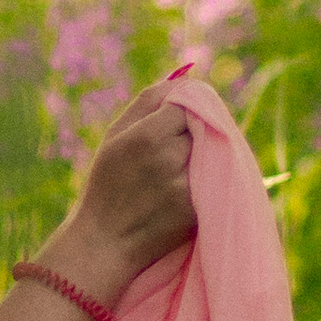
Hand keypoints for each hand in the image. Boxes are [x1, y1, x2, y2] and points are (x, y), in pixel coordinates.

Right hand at [60, 85, 196, 300]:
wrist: (106, 242)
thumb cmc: (107, 184)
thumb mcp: (115, 135)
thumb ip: (148, 101)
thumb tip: (184, 78)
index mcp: (146, 136)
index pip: (187, 105)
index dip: (183, 111)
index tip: (174, 122)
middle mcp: (169, 159)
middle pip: (202, 128)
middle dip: (193, 133)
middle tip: (175, 147)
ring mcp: (186, 186)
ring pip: (212, 153)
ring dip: (203, 154)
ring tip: (177, 168)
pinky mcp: (198, 209)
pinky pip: (214, 180)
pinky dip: (207, 178)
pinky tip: (183, 187)